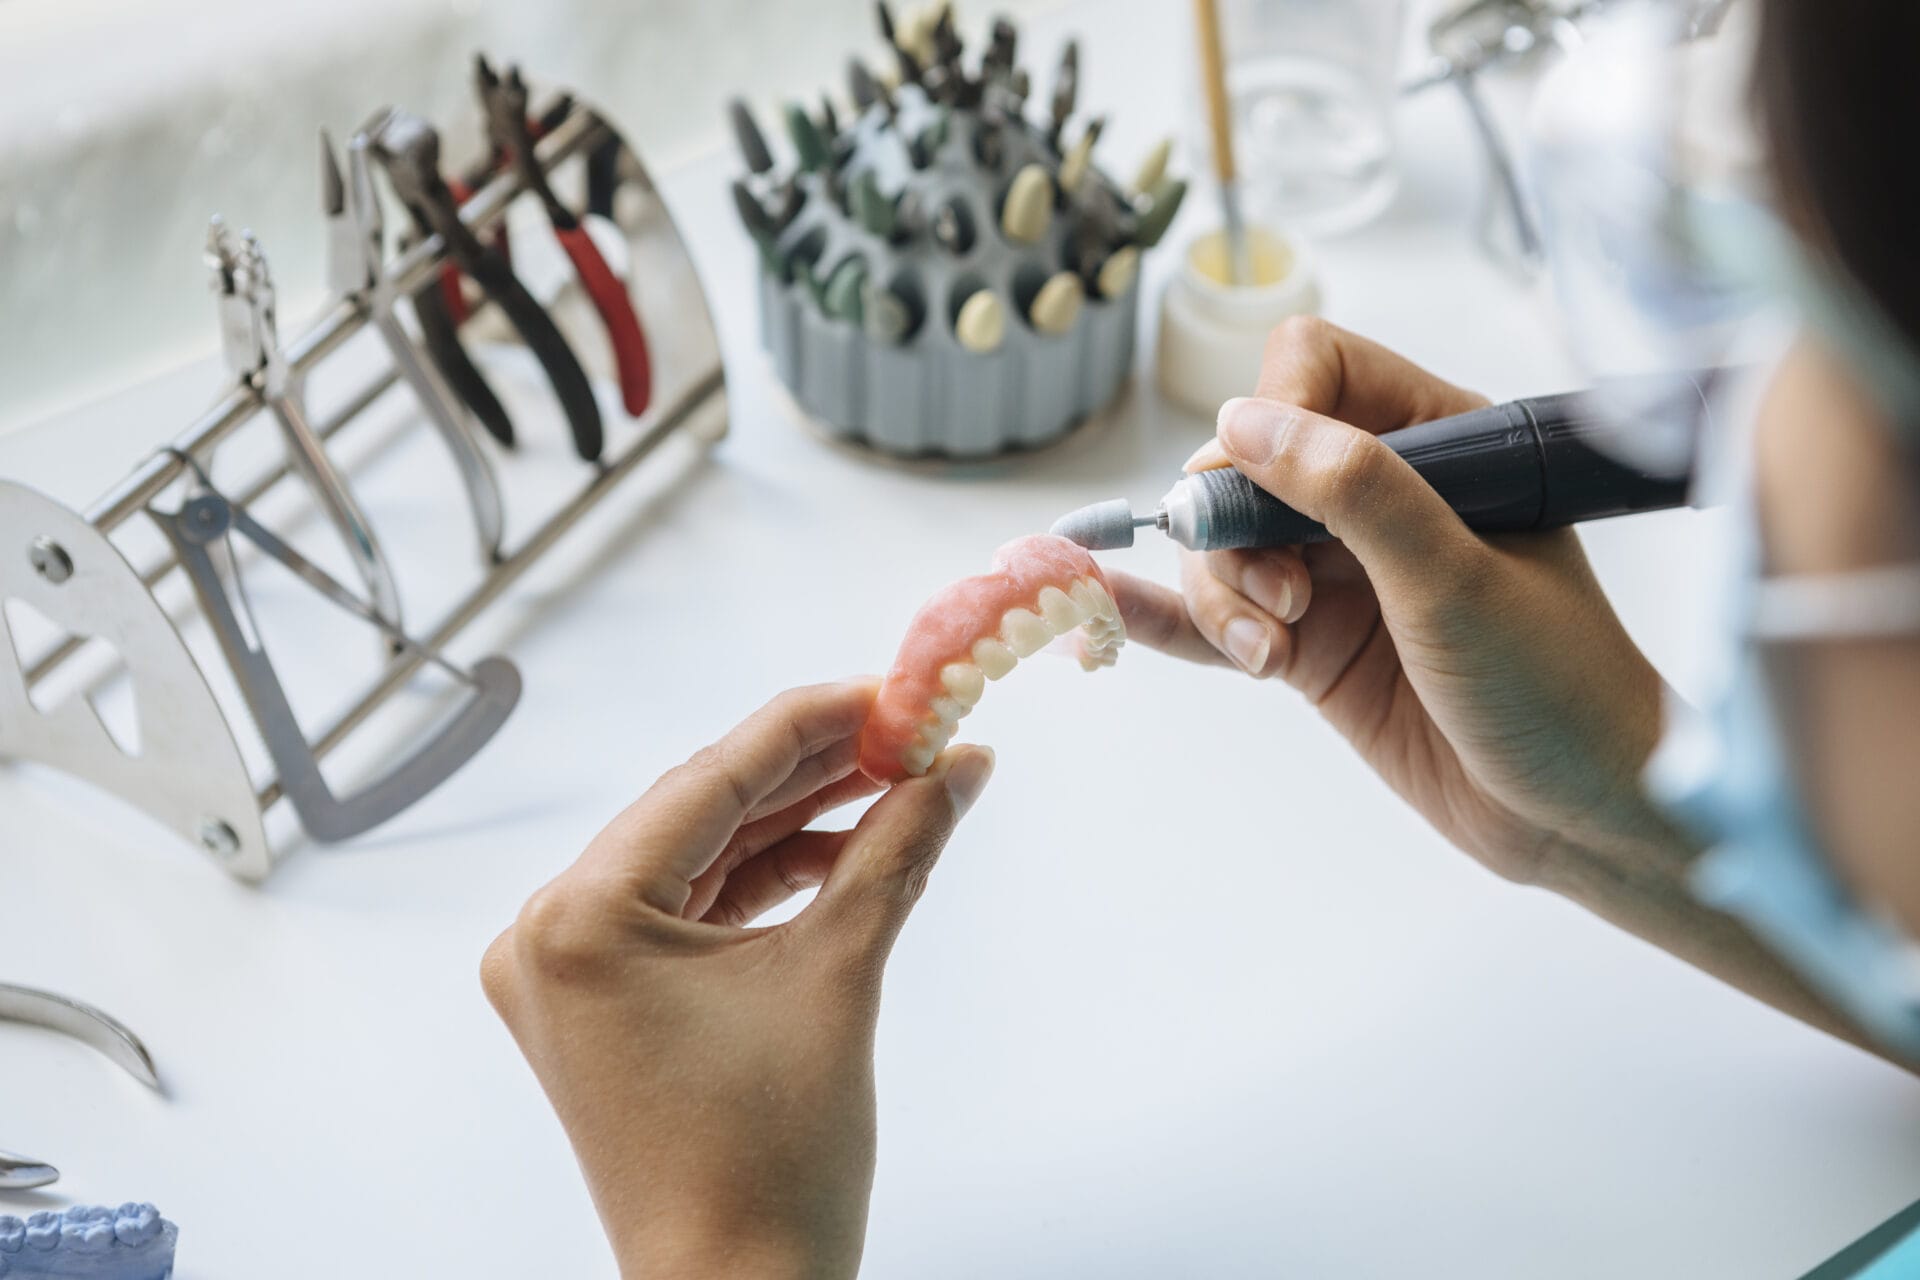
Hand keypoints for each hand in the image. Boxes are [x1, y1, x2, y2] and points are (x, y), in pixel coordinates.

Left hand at [482, 679, 993, 1279]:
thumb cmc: (767, 1169)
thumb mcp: (840, 976)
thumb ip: (895, 851)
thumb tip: (956, 768)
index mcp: (579, 918)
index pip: (712, 779)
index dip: (816, 722)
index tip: (890, 685)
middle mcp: (552, 936)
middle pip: (704, 811)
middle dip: (817, 770)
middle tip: (911, 726)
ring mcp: (570, 973)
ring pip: (702, 858)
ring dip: (799, 822)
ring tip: (901, 780)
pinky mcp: (604, 1003)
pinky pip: (692, 911)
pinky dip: (770, 881)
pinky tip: (852, 846)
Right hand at [1111, 318, 1675, 882]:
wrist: (1579, 816)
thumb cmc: (1558, 685)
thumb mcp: (1457, 577)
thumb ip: (1355, 491)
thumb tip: (1244, 422)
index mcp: (1441, 442)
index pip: (1317, 371)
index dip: (1270, 415)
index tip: (1255, 486)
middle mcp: (1382, 497)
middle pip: (1248, 464)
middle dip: (1235, 527)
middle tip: (1280, 600)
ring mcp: (1342, 573)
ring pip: (1226, 546)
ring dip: (1224, 596)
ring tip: (1271, 655)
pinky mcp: (1313, 646)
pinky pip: (1222, 616)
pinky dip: (1169, 615)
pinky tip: (1113, 609)